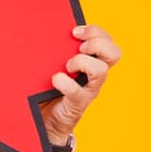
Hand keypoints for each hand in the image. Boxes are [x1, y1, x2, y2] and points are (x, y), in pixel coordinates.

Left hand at [42, 22, 121, 144]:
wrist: (45, 120)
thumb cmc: (49, 89)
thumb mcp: (53, 66)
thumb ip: (54, 52)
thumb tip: (36, 33)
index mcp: (92, 61)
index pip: (107, 41)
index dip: (96, 31)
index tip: (75, 31)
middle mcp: (94, 75)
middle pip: (114, 53)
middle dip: (97, 42)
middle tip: (79, 46)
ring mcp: (88, 90)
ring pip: (102, 70)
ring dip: (83, 62)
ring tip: (68, 65)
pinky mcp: (78, 103)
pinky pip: (77, 91)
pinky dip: (65, 83)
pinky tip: (55, 80)